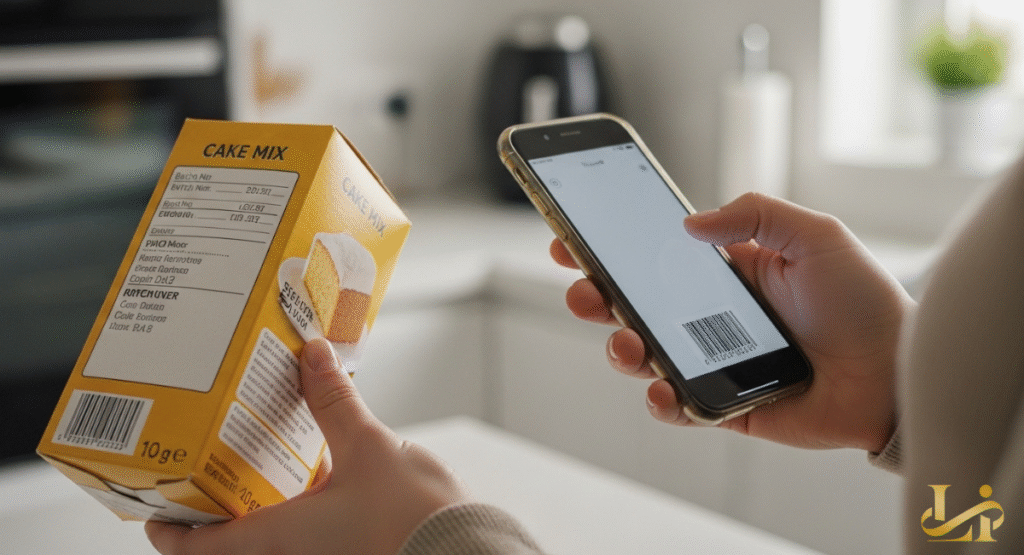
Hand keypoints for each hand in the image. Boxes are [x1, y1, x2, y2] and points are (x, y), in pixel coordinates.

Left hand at [145, 337, 470, 554]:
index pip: (196, 548)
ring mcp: (318, 553)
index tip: (153, 501)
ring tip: (253, 448)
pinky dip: (295, 497)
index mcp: (277, 539)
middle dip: (211, 501)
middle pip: (228, 539)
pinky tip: (312, 462)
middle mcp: (290, 554)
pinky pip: (304, 525)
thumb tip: (312, 355)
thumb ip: (334, 401)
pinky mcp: (346, 547)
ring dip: (255, 497)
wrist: (466, 552)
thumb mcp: (368, 447)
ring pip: (267, 532)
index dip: (166, 526)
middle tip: (204, 457)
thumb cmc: (413, 519)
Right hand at [552, 193, 914, 451]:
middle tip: (581, 290)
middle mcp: (711, 317)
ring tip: (627, 343)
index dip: (611, 250)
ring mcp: (713, 362)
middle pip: (635, 306)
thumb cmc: (864, 302)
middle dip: (597, 297)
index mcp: (727, 273)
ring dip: (621, 348)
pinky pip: (678, 406)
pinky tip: (662, 388)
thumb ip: (756, 214)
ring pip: (645, 356)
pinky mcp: (723, 405)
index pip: (655, 258)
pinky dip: (660, 400)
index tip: (572, 239)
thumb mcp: (816, 236)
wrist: (895, 374)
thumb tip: (690, 224)